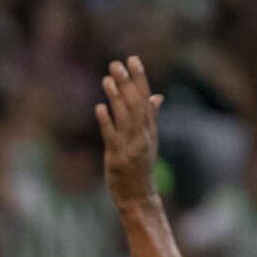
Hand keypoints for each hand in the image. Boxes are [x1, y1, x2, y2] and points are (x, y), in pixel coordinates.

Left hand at [96, 56, 164, 205]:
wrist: (139, 196)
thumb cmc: (141, 168)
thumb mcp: (149, 140)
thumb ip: (151, 117)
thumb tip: (157, 96)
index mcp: (149, 129)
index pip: (146, 98)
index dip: (140, 78)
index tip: (133, 60)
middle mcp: (142, 135)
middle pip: (136, 103)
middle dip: (127, 82)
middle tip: (116, 63)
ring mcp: (130, 146)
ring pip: (125, 116)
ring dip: (116, 96)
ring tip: (107, 79)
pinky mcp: (116, 157)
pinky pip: (111, 136)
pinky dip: (106, 120)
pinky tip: (99, 107)